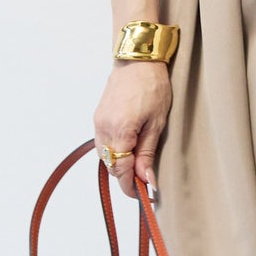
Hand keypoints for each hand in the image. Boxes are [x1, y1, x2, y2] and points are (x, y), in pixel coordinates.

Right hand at [93, 60, 172, 200]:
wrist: (138, 60)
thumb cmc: (153, 87)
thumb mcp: (157, 123)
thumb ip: (147, 153)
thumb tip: (146, 180)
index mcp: (120, 131)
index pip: (121, 171)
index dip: (131, 187)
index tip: (143, 195)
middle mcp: (104, 129)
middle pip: (111, 166)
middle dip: (126, 177)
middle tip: (146, 181)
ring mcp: (98, 123)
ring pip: (105, 156)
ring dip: (120, 164)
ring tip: (139, 165)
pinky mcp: (98, 117)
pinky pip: (103, 143)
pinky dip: (114, 151)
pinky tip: (128, 150)